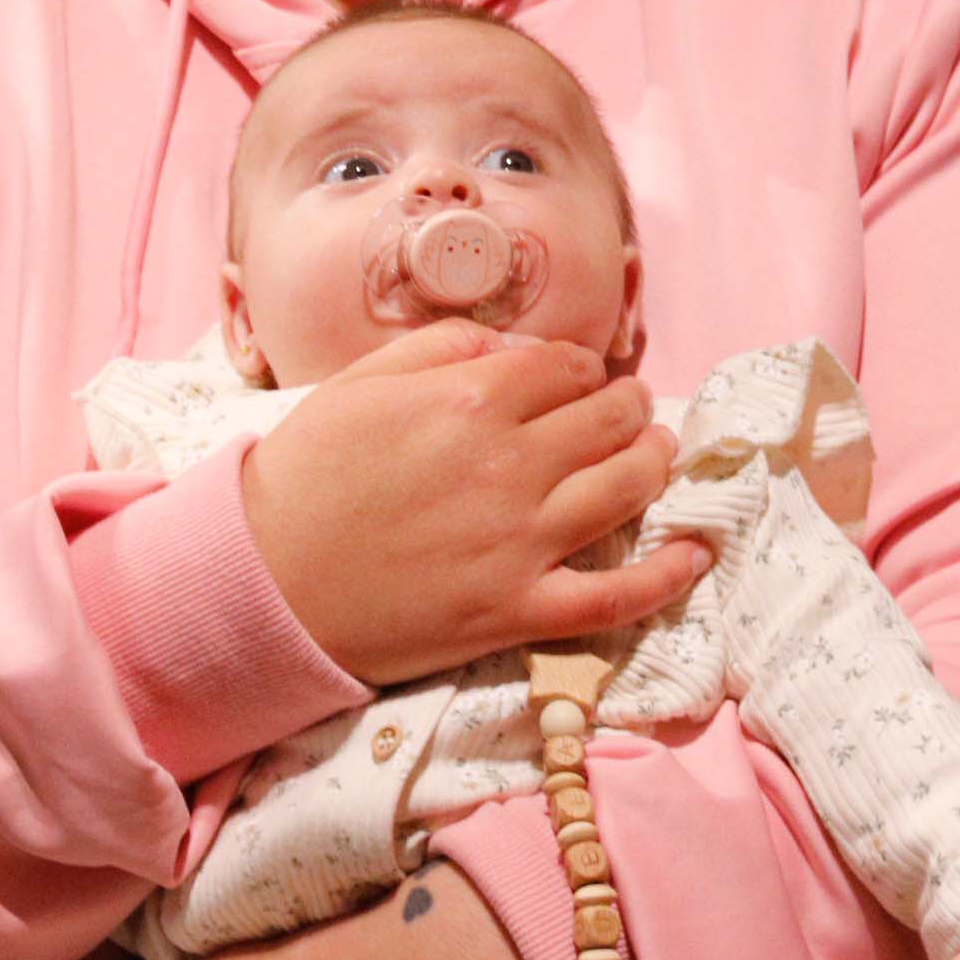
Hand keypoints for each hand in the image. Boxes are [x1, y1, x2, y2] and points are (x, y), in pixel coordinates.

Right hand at [246, 320, 698, 684]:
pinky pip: (613, 597)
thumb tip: (511, 346)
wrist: (262, 580)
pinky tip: (696, 555)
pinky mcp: (517, 612)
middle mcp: (509, 466)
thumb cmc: (303, 476)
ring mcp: (520, 543)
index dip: (583, 367)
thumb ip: (442, 347)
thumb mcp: (359, 382)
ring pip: (626, 490)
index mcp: (470, 401)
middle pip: (609, 421)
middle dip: (631, 406)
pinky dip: (666, 577)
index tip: (581, 376)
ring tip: (660, 453)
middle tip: (633, 407)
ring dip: (655, 462)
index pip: (566, 367)